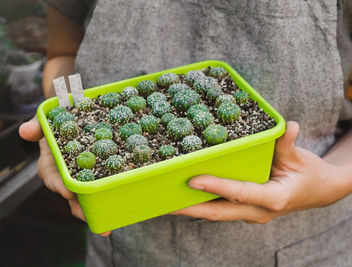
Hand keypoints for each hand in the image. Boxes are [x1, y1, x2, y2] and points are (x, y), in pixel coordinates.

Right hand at [19, 116, 111, 235]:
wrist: (73, 113)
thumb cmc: (58, 119)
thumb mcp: (46, 120)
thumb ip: (37, 125)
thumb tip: (24, 131)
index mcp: (52, 162)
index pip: (51, 176)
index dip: (58, 185)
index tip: (67, 192)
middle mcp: (67, 172)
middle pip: (71, 193)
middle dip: (79, 207)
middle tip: (88, 218)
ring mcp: (84, 173)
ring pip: (88, 193)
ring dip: (96, 208)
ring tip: (107, 225)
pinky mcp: (100, 169)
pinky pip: (104, 182)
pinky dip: (111, 192)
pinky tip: (123, 203)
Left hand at [171, 121, 349, 223]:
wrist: (318, 191)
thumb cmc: (309, 174)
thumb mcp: (300, 158)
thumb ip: (288, 144)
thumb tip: (290, 126)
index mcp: (274, 198)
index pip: (240, 193)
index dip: (217, 187)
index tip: (193, 180)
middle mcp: (258, 210)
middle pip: (219, 212)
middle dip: (190, 209)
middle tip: (164, 202)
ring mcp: (249, 213)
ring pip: (215, 212)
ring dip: (191, 207)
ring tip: (165, 199)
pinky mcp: (244, 209)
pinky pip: (219, 207)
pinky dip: (201, 202)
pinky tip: (183, 193)